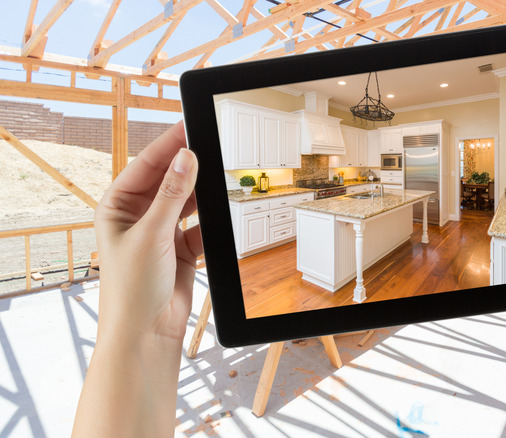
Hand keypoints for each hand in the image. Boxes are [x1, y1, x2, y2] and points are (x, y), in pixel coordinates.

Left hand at [94, 121, 201, 340]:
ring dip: (201, 191)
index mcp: (116, 207)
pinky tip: (221, 210)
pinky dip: (210, 219)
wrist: (146, 332)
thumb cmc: (131, 289)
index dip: (167, 145)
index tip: (189, 126)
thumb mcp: (151, 234)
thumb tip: (186, 158)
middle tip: (210, 142)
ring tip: (219, 173)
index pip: (145, 166)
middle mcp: (137, 216)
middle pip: (167, 180)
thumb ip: (173, 195)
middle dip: (187, 164)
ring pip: (186, 200)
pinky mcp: (180, 248)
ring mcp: (160, 232)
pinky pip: (200, 224)